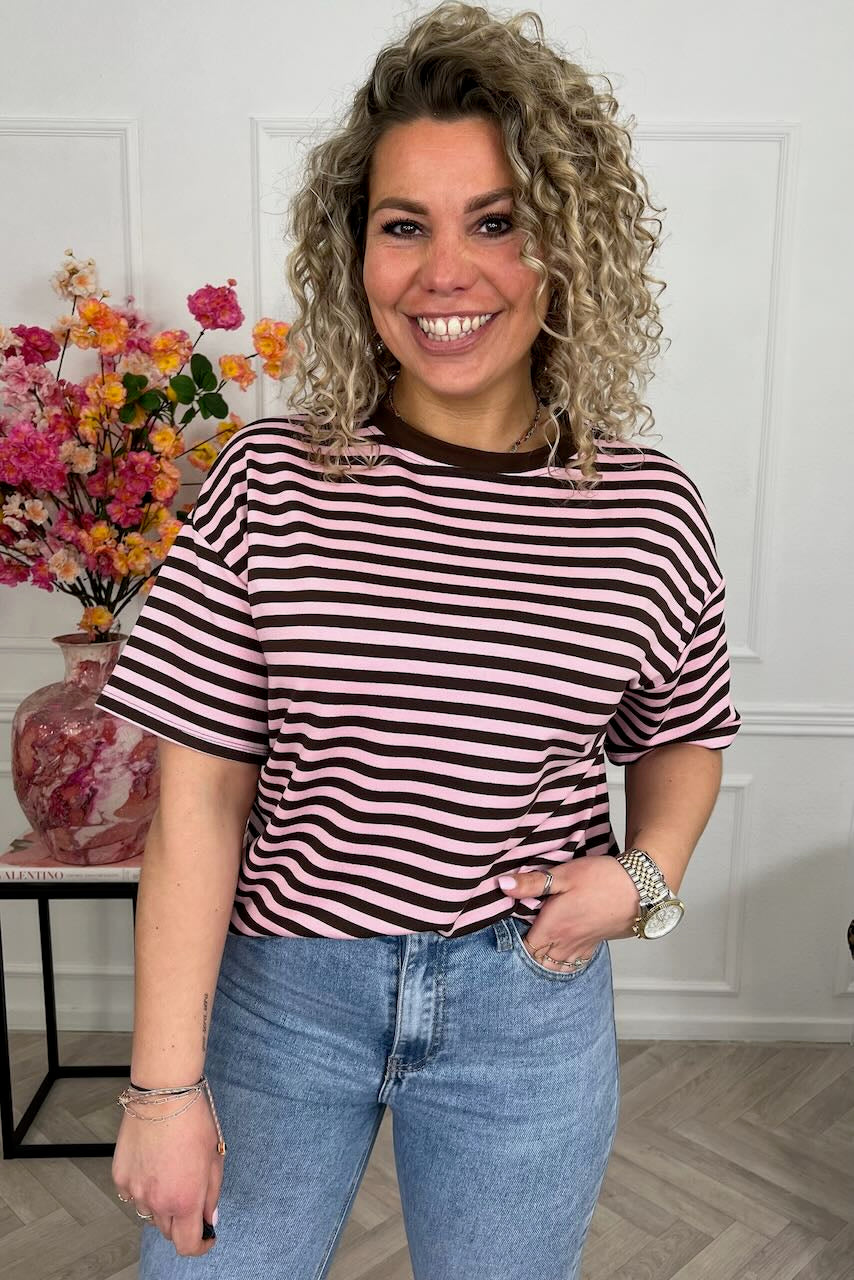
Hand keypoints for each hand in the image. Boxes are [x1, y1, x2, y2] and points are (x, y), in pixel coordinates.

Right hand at [112, 1092, 222, 1257]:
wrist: (164, 1095)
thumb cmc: (193, 1121)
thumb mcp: (215, 1158)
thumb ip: (212, 1195)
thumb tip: (209, 1219)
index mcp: (185, 1200)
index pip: (188, 1245)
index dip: (200, 1245)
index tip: (206, 1237)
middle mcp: (158, 1202)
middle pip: (169, 1231)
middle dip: (182, 1221)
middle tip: (190, 1195)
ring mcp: (136, 1191)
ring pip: (150, 1213)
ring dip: (161, 1204)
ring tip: (170, 1173)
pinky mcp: (120, 1177)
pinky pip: (132, 1194)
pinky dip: (143, 1188)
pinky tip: (153, 1165)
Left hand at [498, 855, 640, 970]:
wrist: (641, 888)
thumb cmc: (601, 879)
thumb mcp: (563, 875)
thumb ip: (532, 883)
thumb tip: (502, 885)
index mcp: (553, 927)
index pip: (524, 948)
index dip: (512, 943)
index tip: (505, 931)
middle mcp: (565, 942)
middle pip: (538, 961)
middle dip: (526, 955)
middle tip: (517, 941)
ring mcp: (581, 946)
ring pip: (556, 966)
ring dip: (543, 960)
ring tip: (535, 948)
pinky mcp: (595, 944)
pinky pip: (574, 963)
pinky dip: (563, 962)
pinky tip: (559, 951)